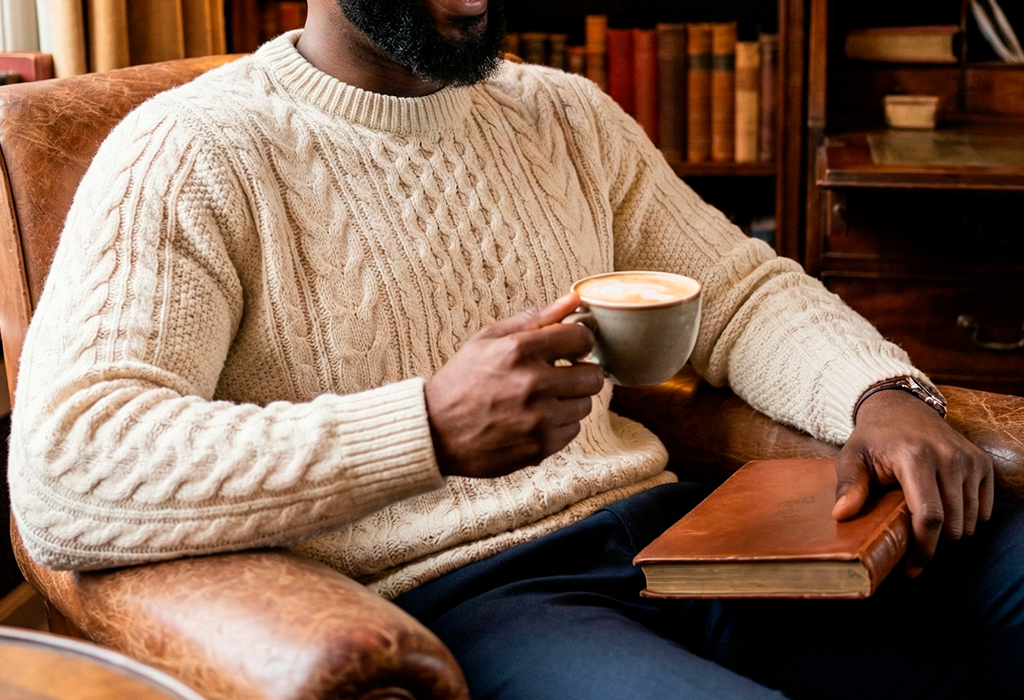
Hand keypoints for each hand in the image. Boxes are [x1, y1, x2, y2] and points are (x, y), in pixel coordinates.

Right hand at [424, 292, 605, 478]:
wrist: (435, 432)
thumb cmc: (461, 381)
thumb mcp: (488, 339)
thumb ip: (534, 318)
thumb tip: (574, 300)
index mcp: (519, 350)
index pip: (581, 338)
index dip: (579, 342)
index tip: (570, 349)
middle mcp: (533, 384)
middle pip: (593, 376)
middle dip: (580, 374)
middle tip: (559, 376)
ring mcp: (538, 418)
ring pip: (585, 405)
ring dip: (569, 402)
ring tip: (542, 401)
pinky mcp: (540, 447)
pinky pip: (573, 431)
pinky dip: (559, 426)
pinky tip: (535, 421)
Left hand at [832, 389, 993, 577]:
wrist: (901, 408)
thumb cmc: (872, 439)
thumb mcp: (851, 457)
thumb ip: (849, 486)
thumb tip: (841, 515)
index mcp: (915, 457)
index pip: (929, 515)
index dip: (924, 548)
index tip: (912, 570)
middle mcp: (948, 457)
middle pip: (952, 523)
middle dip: (934, 544)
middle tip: (913, 546)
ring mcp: (968, 459)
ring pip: (970, 520)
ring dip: (951, 533)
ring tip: (924, 527)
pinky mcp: (982, 463)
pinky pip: (983, 509)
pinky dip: (967, 519)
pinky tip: (944, 512)